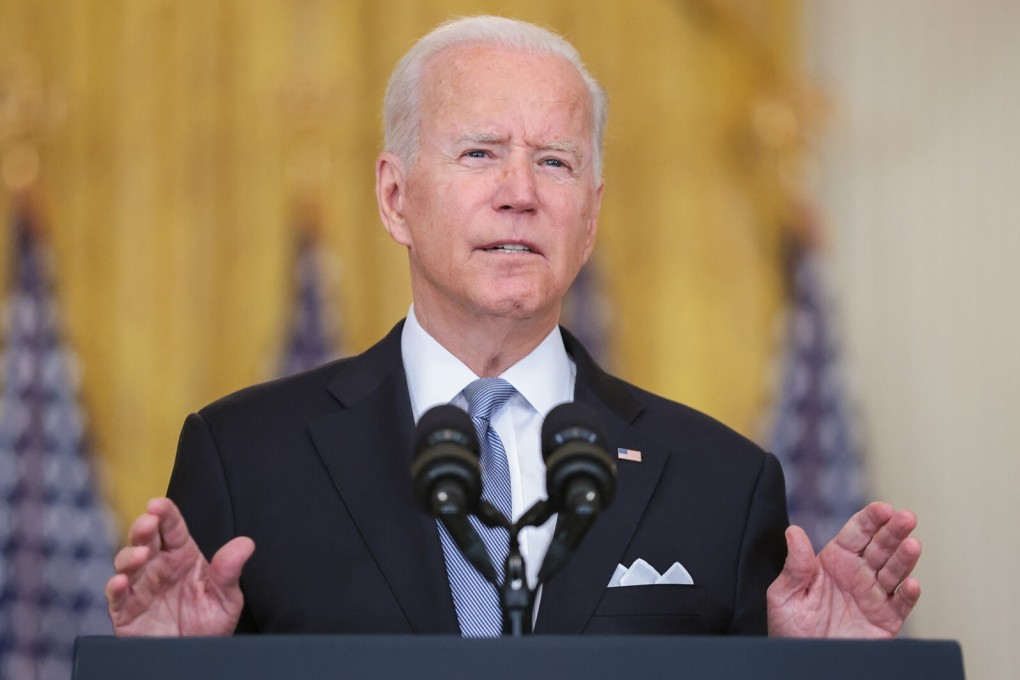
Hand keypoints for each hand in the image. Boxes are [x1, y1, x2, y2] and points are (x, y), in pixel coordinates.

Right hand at [105, 497, 254, 635]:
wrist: (195, 657)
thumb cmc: (210, 623)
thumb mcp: (226, 598)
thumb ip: (230, 571)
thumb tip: (246, 544)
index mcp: (183, 555)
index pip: (172, 527)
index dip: (165, 513)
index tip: (159, 504)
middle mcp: (159, 566)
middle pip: (145, 539)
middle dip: (143, 527)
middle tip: (148, 523)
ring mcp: (140, 587)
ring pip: (125, 562)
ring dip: (129, 556)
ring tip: (141, 556)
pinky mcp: (126, 611)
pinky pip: (116, 596)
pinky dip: (115, 587)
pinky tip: (121, 582)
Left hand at [767, 501, 920, 637]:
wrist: (803, 661)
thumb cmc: (791, 628)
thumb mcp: (784, 595)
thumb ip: (795, 565)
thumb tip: (793, 531)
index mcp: (834, 561)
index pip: (856, 533)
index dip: (871, 519)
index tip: (883, 508)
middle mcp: (857, 574)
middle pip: (880, 547)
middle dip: (894, 531)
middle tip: (906, 517)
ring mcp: (873, 596)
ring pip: (894, 572)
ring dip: (905, 559)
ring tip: (912, 545)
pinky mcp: (885, 620)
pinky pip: (900, 605)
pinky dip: (908, 595)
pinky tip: (912, 584)